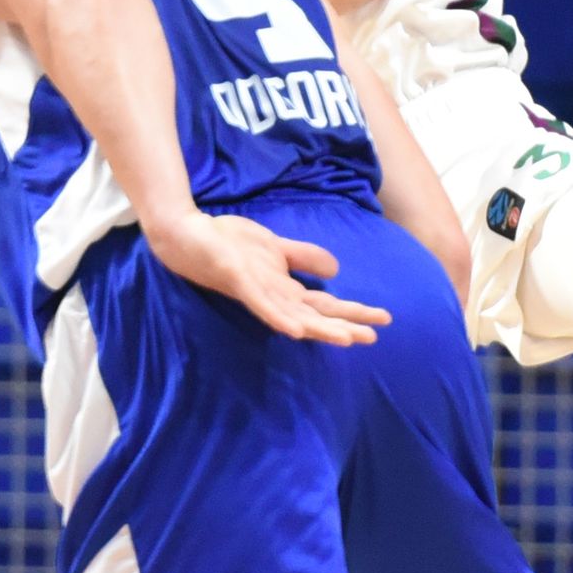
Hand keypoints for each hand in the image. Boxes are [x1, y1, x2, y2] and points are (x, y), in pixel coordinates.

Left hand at [146, 210, 390, 345]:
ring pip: (293, 317)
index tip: (383, 320)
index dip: (353, 312)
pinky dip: (279, 318)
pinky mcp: (239, 281)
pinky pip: (261, 305)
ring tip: (346, 339)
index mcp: (284, 289)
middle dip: (344, 326)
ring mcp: (256, 292)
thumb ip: (303, 257)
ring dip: (319, 329)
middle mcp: (273, 297)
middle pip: (315, 316)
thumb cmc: (228, 243)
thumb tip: (335, 269)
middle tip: (373, 338)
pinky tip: (295, 331)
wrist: (188, 233)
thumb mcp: (275, 246)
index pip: (325, 305)